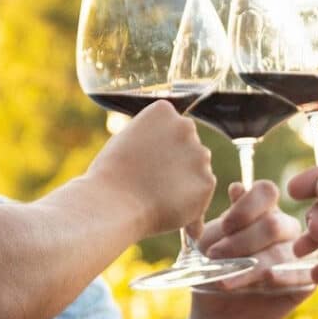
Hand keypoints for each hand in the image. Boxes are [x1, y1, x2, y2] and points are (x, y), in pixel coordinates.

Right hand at [89, 101, 215, 239]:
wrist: (114, 206)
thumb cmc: (110, 176)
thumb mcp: (126, 140)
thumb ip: (151, 136)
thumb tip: (166, 145)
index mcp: (163, 111)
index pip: (172, 126)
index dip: (159, 147)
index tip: (144, 161)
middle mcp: (186, 126)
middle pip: (189, 145)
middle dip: (177, 162)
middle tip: (152, 182)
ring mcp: (199, 154)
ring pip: (198, 168)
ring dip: (185, 181)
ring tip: (158, 196)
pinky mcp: (206, 182)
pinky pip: (201, 192)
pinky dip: (190, 202)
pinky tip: (168, 208)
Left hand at [191, 181, 312, 318]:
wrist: (215, 314)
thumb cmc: (210, 271)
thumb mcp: (208, 243)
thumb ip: (226, 221)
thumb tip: (237, 188)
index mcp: (260, 210)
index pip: (266, 192)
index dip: (247, 207)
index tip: (225, 226)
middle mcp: (283, 227)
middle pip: (274, 224)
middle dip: (242, 241)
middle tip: (214, 255)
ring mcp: (297, 254)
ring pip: (282, 253)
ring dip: (251, 266)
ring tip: (225, 280)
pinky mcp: (305, 280)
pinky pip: (301, 275)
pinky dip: (282, 276)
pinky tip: (267, 280)